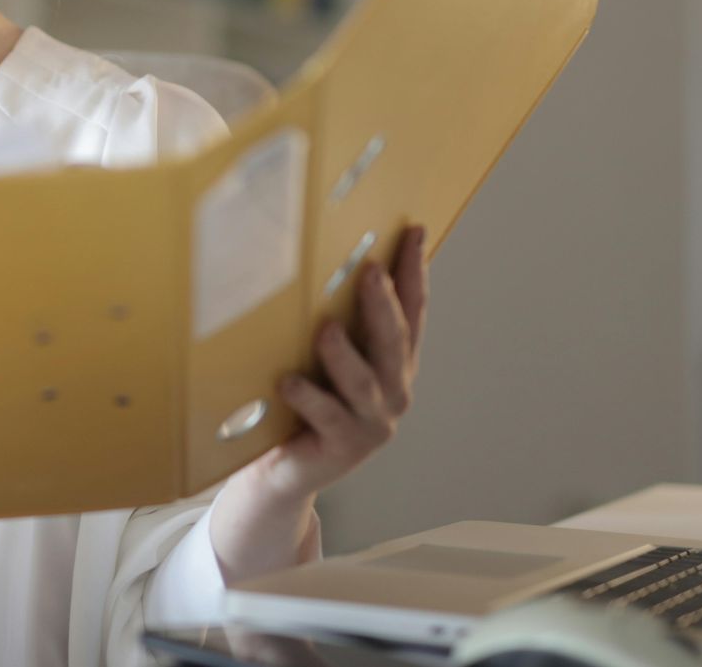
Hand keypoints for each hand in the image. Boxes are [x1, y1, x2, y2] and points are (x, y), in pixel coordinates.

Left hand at [249, 223, 430, 505]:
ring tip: (326, 328)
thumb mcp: (328, 357)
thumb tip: (324, 258)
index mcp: (394, 365)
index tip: (413, 232)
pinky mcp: (342, 448)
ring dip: (344, 354)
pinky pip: (327, 417)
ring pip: (363, 382)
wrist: (287, 469)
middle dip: (384, 306)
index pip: (412, 312)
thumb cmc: (306, 403)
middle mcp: (392, 393)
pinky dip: (309, 397)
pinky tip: (288, 380)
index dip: (414, 273)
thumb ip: (339, 319)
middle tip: (371, 271)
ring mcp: (370, 424)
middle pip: (394, 343)